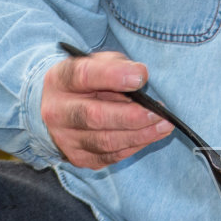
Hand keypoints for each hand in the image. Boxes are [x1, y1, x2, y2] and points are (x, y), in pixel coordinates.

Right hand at [41, 49, 171, 169]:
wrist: (62, 109)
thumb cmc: (87, 83)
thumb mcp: (98, 63)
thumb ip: (117, 65)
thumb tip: (140, 76)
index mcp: (60, 80)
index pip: (84, 76)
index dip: (113, 76)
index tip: (140, 78)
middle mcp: (57, 111)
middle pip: (95, 116)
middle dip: (132, 116)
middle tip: (159, 113)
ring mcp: (65, 138)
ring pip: (105, 142)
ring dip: (140, 135)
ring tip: (163, 126)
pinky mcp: (78, 157)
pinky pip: (111, 156)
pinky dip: (134, 146)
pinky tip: (150, 136)